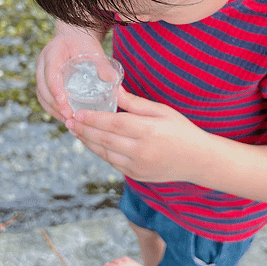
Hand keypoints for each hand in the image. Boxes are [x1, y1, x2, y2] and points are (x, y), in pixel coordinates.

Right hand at [36, 23, 105, 121]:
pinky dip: (52, 108)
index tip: (64, 103)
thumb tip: (116, 88)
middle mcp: (43, 62)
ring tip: (68, 120)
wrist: (75, 35)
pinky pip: (44, 96)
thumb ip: (103, 66)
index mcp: (53, 52)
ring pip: (41, 94)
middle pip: (43, 87)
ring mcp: (41, 72)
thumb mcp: (94, 50)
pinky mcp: (44, 80)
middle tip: (69, 116)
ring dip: (53, 109)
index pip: (51, 73)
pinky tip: (65, 116)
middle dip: (55, 104)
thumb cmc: (84, 42)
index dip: (56, 89)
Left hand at [68, 88, 204, 182]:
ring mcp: (138, 167)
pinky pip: (112, 162)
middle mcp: (141, 152)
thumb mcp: (162, 111)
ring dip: (87, 141)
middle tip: (68, 120)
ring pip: (104, 153)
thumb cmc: (181, 130)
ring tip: (75, 130)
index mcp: (148, 132)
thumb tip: (114, 90)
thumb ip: (136, 104)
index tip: (77, 112)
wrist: (198, 160)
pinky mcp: (136, 175)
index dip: (93, 118)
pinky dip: (100, 151)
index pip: (113, 124)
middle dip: (83, 129)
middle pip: (104, 139)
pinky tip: (92, 142)